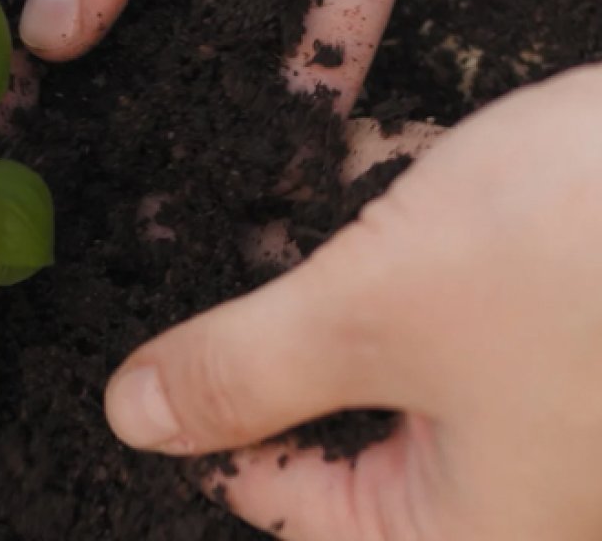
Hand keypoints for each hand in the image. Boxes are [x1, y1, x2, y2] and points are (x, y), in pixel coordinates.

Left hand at [104, 62, 601, 539]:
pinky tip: (402, 186)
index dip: (211, 425)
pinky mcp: (575, 336)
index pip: (284, 505)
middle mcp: (523, 494)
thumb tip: (137, 418)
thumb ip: (245, 372)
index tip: (164, 360)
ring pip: (408, 357)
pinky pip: (469, 307)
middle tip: (234, 278)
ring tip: (327, 225)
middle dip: (292, 342)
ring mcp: (560, 417)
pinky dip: (424, 250)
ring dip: (358, 285)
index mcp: (469, 534)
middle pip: (348, 432)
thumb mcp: (376, 309)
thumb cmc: (592, 247)